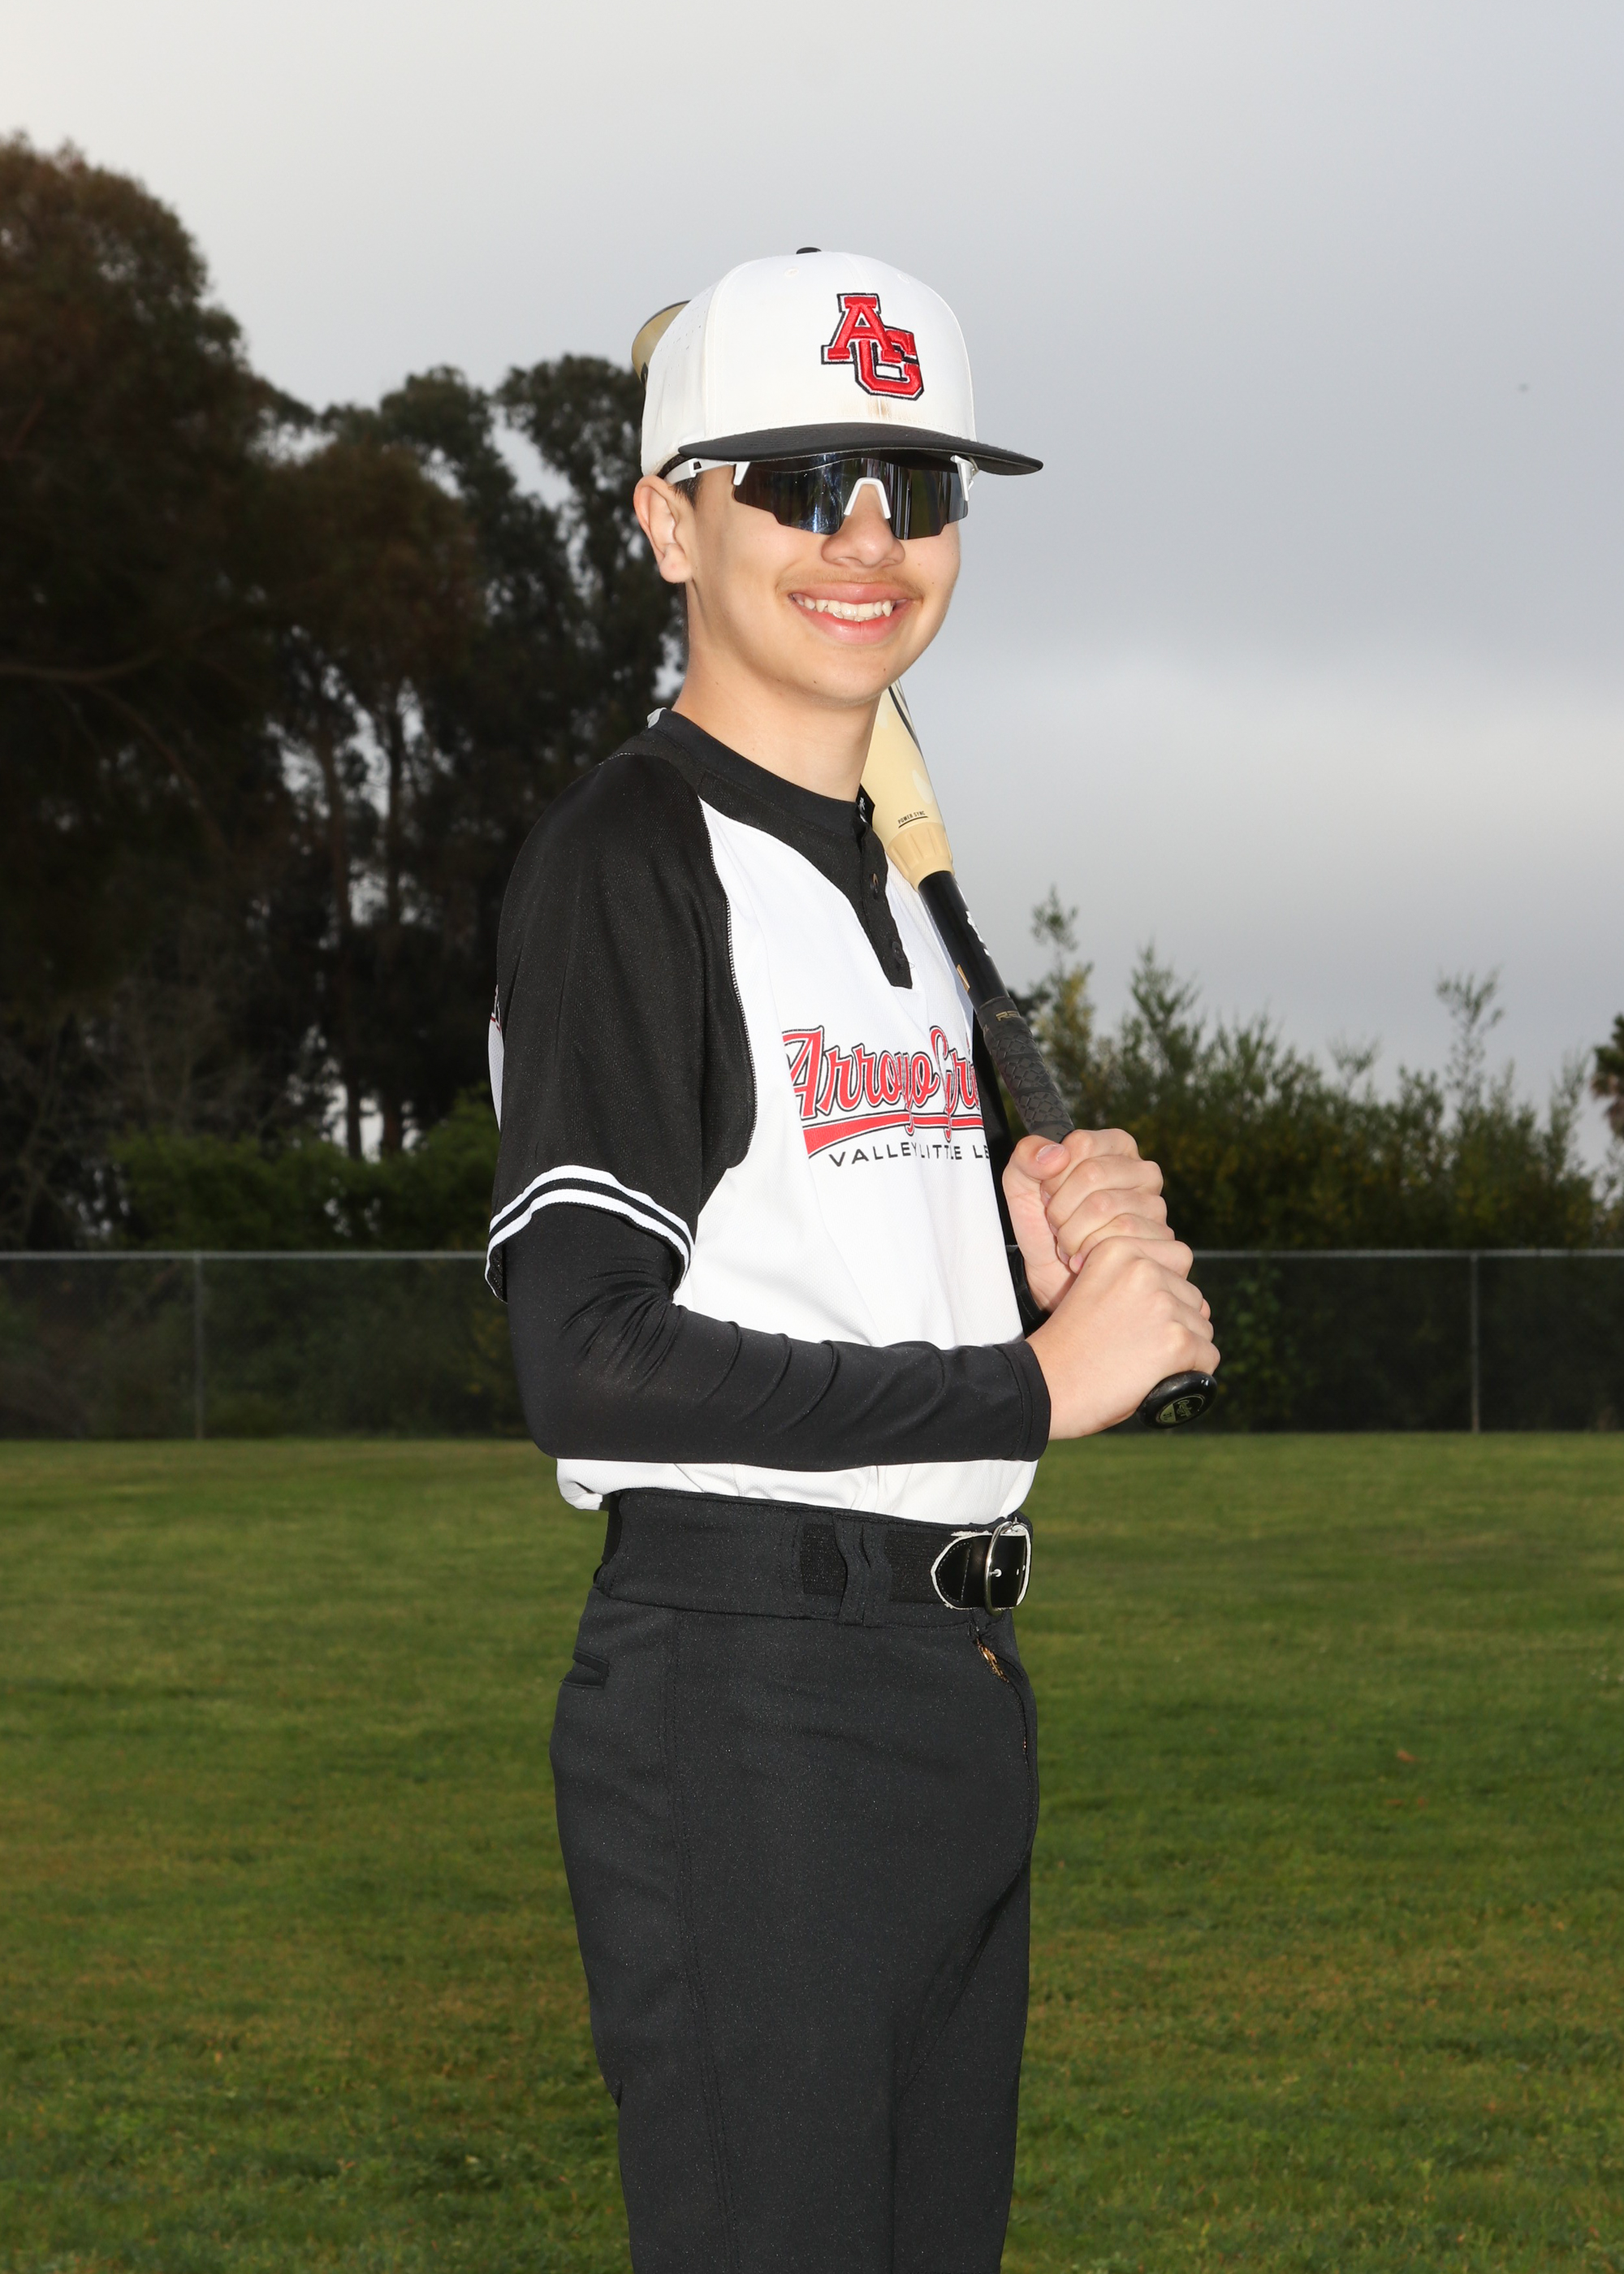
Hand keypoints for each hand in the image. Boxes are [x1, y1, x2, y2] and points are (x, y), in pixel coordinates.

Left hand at [1002, 1128, 1171, 1311]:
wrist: (1054, 1278)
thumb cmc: (1044, 1227)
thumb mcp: (1022, 1185)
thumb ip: (1026, 1157)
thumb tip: (1055, 1155)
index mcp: (1116, 1147)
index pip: (1081, 1144)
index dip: (1054, 1174)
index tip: (1047, 1195)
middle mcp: (1143, 1171)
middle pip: (1092, 1174)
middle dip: (1061, 1206)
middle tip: (1055, 1224)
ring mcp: (1156, 1206)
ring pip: (1104, 1206)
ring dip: (1072, 1232)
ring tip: (1068, 1243)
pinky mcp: (1161, 1239)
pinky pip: (1120, 1237)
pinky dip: (1089, 1252)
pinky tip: (1085, 1259)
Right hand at [1027, 1235, 1219, 1437]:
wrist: (1044, 1385)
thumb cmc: (1069, 1347)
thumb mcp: (1096, 1291)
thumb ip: (1138, 1283)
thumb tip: (1201, 1305)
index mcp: (1119, 1248)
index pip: (1177, 1263)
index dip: (1162, 1296)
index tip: (1131, 1319)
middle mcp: (1144, 1269)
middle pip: (1192, 1298)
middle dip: (1174, 1324)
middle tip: (1132, 1347)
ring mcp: (1162, 1304)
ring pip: (1202, 1329)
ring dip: (1181, 1349)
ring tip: (1138, 1362)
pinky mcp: (1176, 1341)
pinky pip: (1208, 1357)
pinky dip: (1191, 1373)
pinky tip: (1155, 1377)